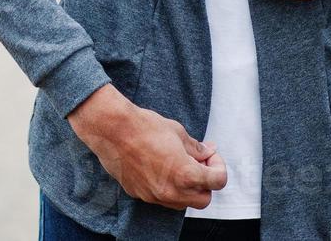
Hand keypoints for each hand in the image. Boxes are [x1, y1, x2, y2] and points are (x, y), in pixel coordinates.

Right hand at [67, 84, 227, 209]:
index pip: (218, 182)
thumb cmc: (144, 127)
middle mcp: (171, 191)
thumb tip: (208, 152)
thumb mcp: (177, 132)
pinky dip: (167, 187)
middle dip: (205, 183)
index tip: (211, 157)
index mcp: (186, 174)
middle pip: (203, 200)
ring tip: (178, 166)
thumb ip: (196, 148)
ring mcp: (154, 195)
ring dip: (187, 188)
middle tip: (198, 164)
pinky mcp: (140, 194)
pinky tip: (160, 168)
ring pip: (182, 202)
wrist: (112, 130)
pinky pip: (161, 197)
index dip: (218, 166)